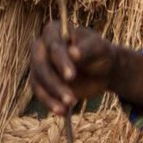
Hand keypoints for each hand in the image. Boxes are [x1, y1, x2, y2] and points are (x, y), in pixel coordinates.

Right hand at [28, 23, 142, 116]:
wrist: (104, 69)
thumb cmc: (102, 53)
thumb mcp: (100, 49)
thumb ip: (87, 49)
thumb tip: (73, 52)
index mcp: (54, 31)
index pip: (53, 46)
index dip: (60, 61)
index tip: (71, 76)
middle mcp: (41, 47)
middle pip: (41, 66)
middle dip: (54, 83)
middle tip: (71, 97)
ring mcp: (39, 65)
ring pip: (38, 82)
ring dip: (52, 96)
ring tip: (69, 106)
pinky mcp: (40, 82)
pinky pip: (40, 93)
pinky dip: (50, 103)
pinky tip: (62, 112)